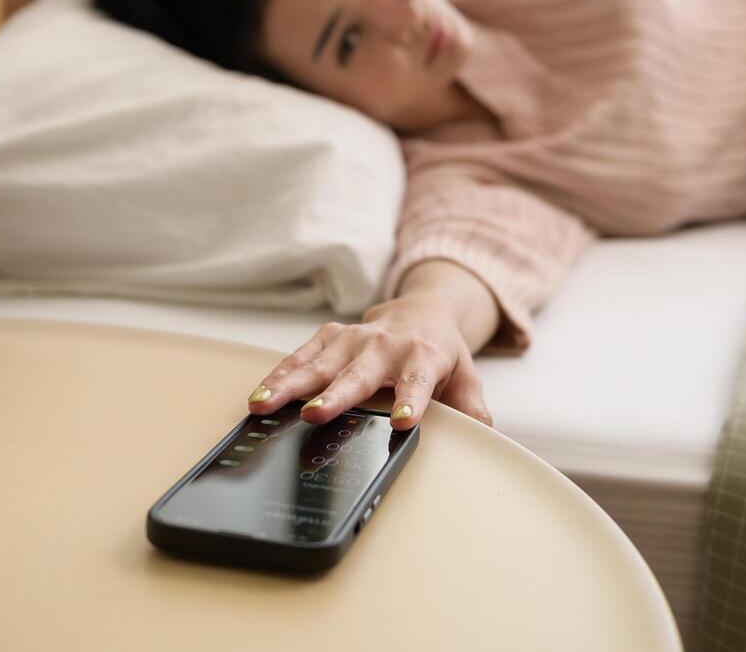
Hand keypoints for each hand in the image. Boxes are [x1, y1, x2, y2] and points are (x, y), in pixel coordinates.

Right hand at [245, 292, 493, 430]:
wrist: (423, 309)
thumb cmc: (440, 350)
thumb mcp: (465, 376)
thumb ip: (472, 407)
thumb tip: (485, 435)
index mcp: (423, 357)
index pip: (419, 381)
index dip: (411, 401)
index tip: (403, 421)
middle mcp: (386, 345)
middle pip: (359, 373)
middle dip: (337, 393)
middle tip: (316, 413)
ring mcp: (354, 338)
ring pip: (320, 362)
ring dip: (292, 383)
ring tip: (266, 404)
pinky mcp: (331, 335)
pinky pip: (302, 355)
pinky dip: (280, 373)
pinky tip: (260, 392)